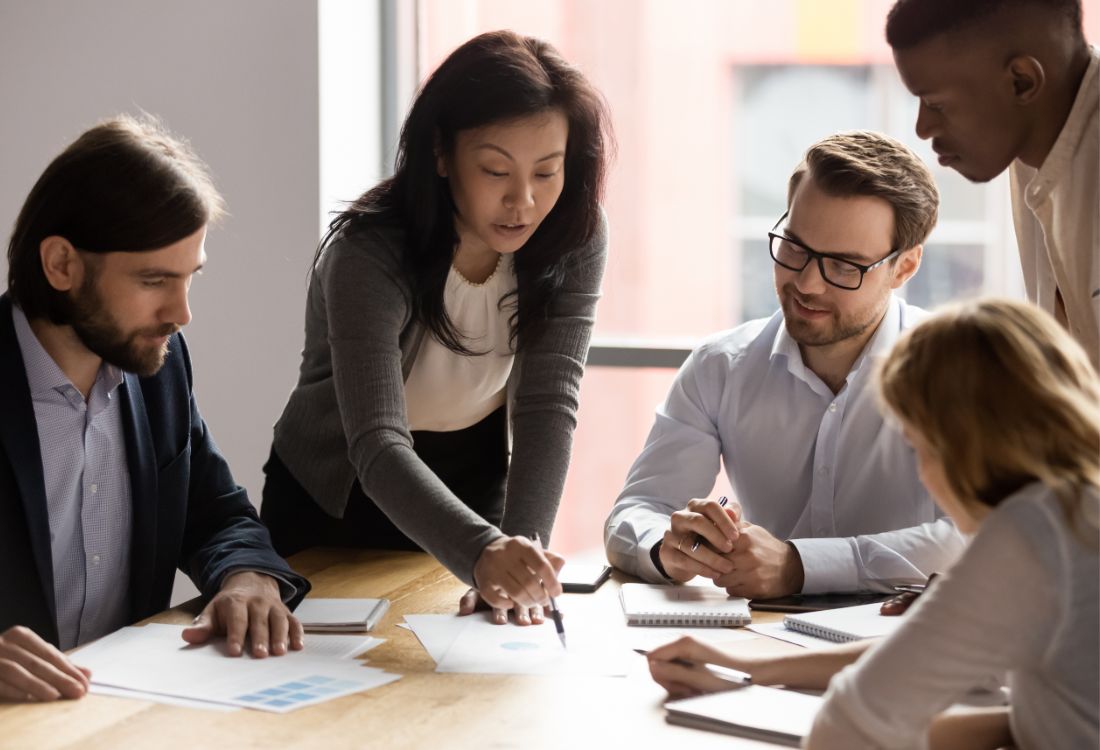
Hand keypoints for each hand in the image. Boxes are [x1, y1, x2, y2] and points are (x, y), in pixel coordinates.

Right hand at [0, 625, 89, 701]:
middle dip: (59, 678)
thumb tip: (87, 674)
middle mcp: (3, 644)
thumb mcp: (31, 656)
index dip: (68, 668)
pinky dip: (13, 689)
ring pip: (16, 670)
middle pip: (36, 662)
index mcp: (19, 636)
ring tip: (56, 696)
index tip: (85, 682)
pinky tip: (28, 697)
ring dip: (37, 684)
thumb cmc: (5, 658)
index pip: (49, 652)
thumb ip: (57, 664)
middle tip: (78, 691)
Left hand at [181, 571, 303, 657]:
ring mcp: (273, 606)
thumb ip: (203, 626)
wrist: (251, 581)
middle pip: (259, 621)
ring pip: (279, 620)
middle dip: (260, 638)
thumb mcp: (213, 611)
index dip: (235, 635)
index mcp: (236, 602)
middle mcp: (257, 602)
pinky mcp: (285, 611)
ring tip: (279, 652)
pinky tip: (298, 646)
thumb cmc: (229, 605)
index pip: (237, 619)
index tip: (234, 651)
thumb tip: (187, 636)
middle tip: (260, 655)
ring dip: (280, 636)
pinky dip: (297, 633)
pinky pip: (294, 621)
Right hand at [470, 535, 563, 622]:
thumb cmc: (515, 554)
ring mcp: (492, 568)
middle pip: (529, 582)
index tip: (557, 592)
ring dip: (528, 602)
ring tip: (532, 602)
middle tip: (544, 600)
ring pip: (516, 593)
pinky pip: (496, 600)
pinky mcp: (483, 581)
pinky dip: (506, 605)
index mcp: (521, 545)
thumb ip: (548, 558)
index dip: (552, 582)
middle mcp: (505, 555)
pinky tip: (511, 603)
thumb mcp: (531, 551)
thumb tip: (561, 564)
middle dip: (541, 596)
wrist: (485, 549)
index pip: (541, 565)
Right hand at [646, 635, 758, 698]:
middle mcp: (683, 641)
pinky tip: (695, 685)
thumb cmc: (728, 675)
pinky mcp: (693, 654)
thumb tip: (652, 668)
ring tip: (693, 688)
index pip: (652, 656)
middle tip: (686, 689)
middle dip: (669, 679)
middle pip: (659, 662)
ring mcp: (688, 648)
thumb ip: (672, 672)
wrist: (749, 673)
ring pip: (668, 667)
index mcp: (683, 642)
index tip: (674, 684)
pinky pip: (678, 667)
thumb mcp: (697, 678)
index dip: (659, 674)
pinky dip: (683, 679)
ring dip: (677, 681)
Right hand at [658, 497, 742, 581]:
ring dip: (712, 558)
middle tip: (730, 549)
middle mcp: (680, 517)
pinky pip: (685, 561)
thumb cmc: (706, 537)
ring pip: (691, 545)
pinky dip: (702, 569)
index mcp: (695, 507)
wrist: (682, 556)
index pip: (710, 506)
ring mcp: (671, 535)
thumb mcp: (719, 526)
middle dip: (716, 536)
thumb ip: (729, 517)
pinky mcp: (667, 552)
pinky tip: (715, 573)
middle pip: (698, 521)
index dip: (724, 521)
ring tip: (727, 567)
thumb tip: (733, 513)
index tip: (736, 536)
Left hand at [712, 522, 803, 598]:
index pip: (713, 544)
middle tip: (719, 563)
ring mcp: (751, 574)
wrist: (790, 567)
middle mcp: (747, 556)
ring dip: (722, 577)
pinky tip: (740, 581)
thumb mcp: (752, 530)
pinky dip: (732, 587)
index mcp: (744, 538)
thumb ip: (734, 523)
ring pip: (720, 579)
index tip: (711, 549)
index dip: (710, 548)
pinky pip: (731, 591)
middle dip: (714, 563)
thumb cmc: (767, 548)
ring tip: (730, 573)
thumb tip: (720, 513)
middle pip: (715, 562)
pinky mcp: (754, 589)